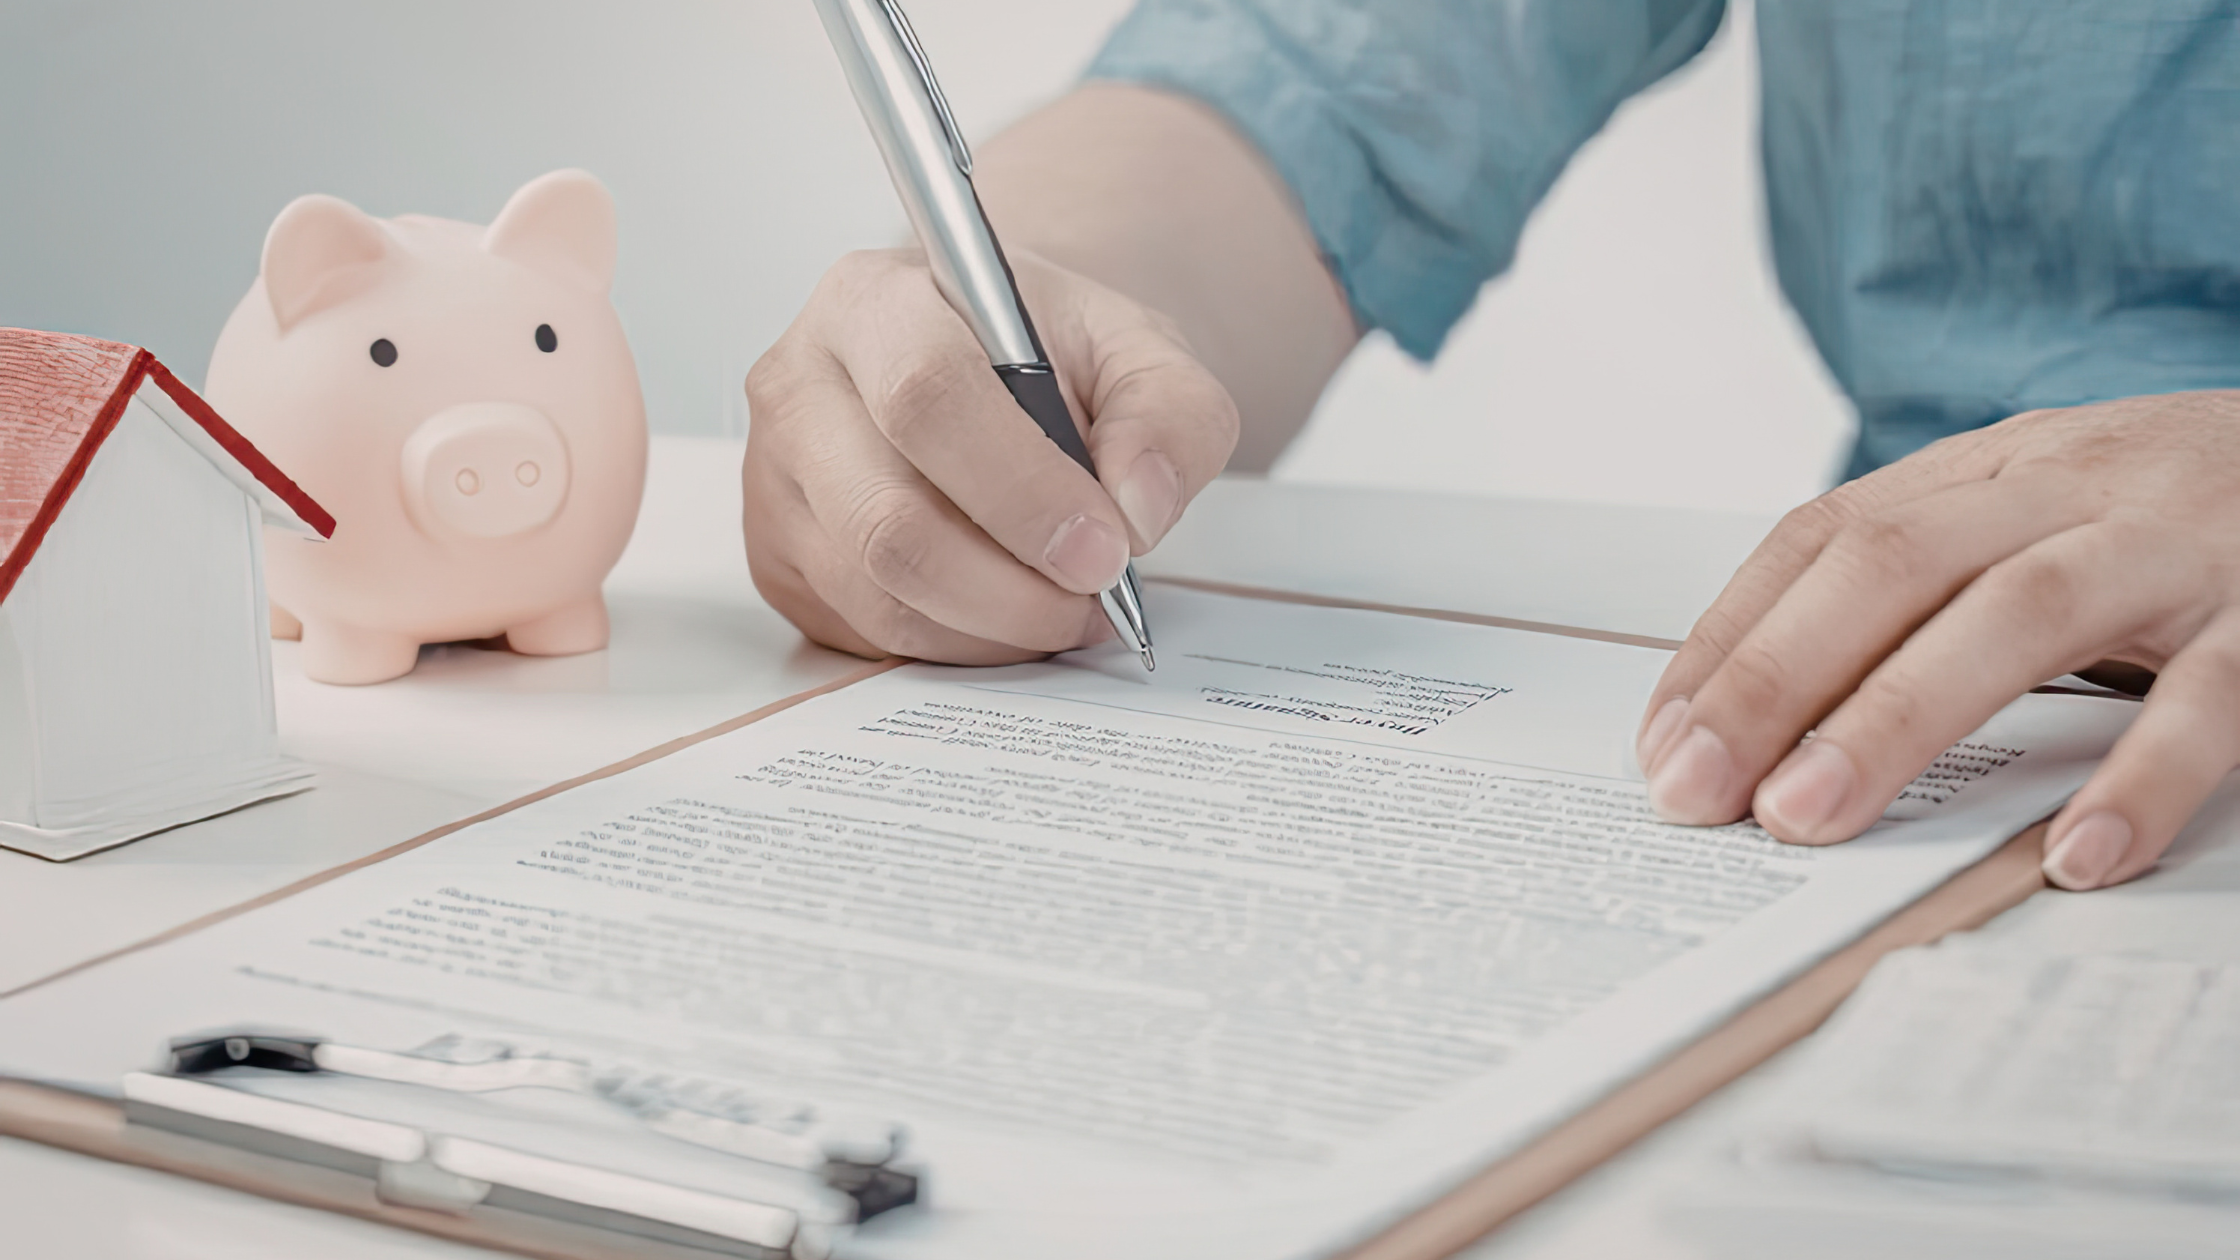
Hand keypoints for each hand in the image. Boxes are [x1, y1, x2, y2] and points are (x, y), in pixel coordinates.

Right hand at [743, 248, 1236, 663]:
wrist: (990, 364)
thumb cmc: (1049, 351)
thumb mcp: (1137, 349)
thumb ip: (1170, 413)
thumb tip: (1139, 509)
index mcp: (873, 302)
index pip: (926, 401)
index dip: (1021, 491)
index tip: (1105, 549)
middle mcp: (798, 387)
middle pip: (885, 520)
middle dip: (1010, 587)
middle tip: (1094, 598)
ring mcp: (775, 480)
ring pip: (878, 593)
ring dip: (993, 628)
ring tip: (1067, 607)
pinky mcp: (779, 558)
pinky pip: (869, 632)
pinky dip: (960, 644)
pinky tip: (1011, 612)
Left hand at [1635, 390, 2239, 889]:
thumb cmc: (2172, 507)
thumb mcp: (2032, 513)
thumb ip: (1918, 585)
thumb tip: (1760, 711)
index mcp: (1991, 470)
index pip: (1823, 539)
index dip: (1731, 638)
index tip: (1663, 743)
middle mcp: (2070, 487)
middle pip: (1890, 568)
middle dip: (1775, 681)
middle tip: (1700, 794)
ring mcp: (2178, 545)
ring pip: (2019, 614)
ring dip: (1899, 718)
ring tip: (1812, 820)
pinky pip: (2212, 696)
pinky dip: (2142, 775)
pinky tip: (2076, 852)